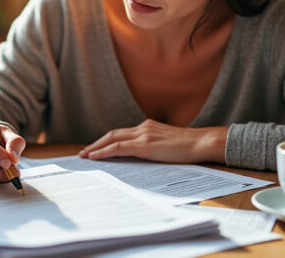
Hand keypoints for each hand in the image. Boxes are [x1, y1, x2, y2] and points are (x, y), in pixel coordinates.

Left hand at [78, 119, 227, 163]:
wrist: (201, 143)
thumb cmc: (189, 147)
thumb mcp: (166, 145)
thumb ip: (153, 147)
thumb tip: (141, 158)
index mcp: (148, 127)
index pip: (121, 133)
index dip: (106, 140)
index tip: (95, 148)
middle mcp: (143, 127)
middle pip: (112, 134)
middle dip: (96, 144)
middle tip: (83, 153)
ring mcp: (143, 134)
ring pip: (112, 139)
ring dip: (96, 148)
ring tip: (85, 156)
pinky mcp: (145, 145)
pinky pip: (118, 148)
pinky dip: (104, 152)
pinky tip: (96, 157)